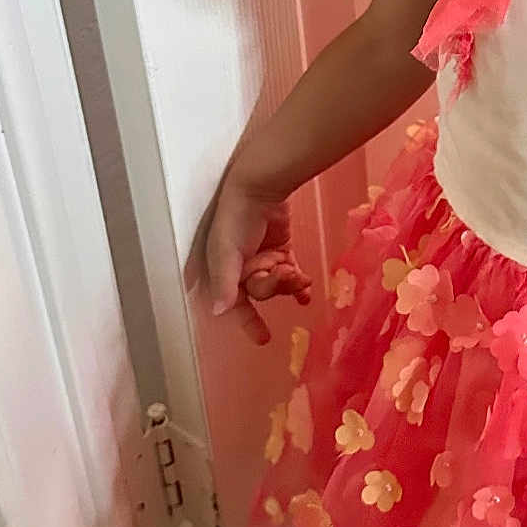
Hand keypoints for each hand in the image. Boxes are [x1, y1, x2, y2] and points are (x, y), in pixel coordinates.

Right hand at [204, 176, 311, 344]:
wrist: (258, 187)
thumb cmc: (234, 217)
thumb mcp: (225, 250)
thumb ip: (225, 281)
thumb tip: (219, 312)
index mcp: (223, 273)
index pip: (235, 305)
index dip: (248, 323)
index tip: (263, 339)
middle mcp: (242, 271)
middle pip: (261, 292)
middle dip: (275, 287)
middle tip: (285, 273)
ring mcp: (263, 261)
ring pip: (278, 284)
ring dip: (290, 284)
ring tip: (300, 277)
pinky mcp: (281, 251)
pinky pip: (291, 275)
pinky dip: (299, 284)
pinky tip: (307, 292)